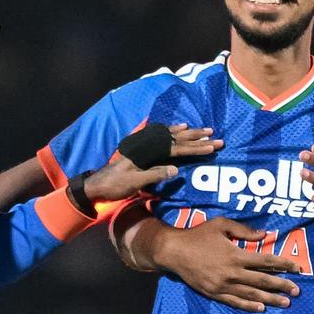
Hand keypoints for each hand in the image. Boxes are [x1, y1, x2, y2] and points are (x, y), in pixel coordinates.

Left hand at [83, 124, 222, 202]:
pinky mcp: (142, 149)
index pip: (177, 148)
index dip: (196, 147)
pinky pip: (163, 135)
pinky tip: (180, 128)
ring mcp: (145, 145)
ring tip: (204, 130)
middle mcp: (148, 144)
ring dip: (189, 133)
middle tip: (216, 137)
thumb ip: (154, 175)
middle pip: (177, 139)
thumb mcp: (135, 183)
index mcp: (148, 152)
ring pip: (172, 136)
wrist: (97, 184)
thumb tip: (176, 169)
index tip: (212, 146)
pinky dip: (174, 131)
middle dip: (198, 138)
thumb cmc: (115, 185)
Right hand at [153, 217, 300, 312]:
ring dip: (270, 299)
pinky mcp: (214, 293)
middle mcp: (232, 272)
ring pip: (252, 294)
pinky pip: (235, 302)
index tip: (297, 269)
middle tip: (297, 291)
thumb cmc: (198, 235)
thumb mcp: (221, 225)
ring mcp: (223, 285)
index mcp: (236, 255)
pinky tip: (261, 309)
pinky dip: (249, 306)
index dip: (283, 265)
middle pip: (263, 281)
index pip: (266, 261)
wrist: (174, 251)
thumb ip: (244, 230)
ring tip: (286, 303)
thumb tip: (265, 235)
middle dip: (282, 286)